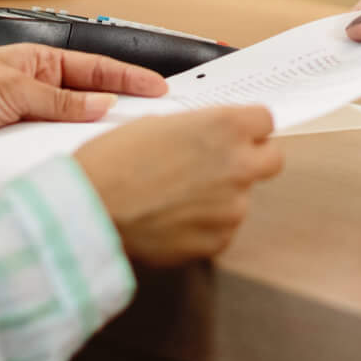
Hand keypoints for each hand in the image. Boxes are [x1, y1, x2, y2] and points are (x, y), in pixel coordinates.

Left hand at [0, 44, 169, 153]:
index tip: (158, 88)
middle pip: (88, 98)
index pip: (94, 68)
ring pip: (70, 127)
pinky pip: (48, 148)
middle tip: (151, 120)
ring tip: (117, 146)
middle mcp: (35, 87)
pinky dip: (63, 154)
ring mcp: (26, 116)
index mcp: (37, 61)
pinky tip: (75, 163)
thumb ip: (59, 100)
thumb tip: (101, 103)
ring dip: (88, 136)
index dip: (129, 77)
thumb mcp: (12, 91)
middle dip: (118, 108)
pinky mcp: (14, 144)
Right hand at [75, 106, 283, 266]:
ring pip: (242, 197)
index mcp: (225, 127)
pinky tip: (173, 219)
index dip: (248, 127)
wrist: (89, 211)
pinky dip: (205, 225)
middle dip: (250, 160)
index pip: (265, 120)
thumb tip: (210, 138)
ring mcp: (232, 207)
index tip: (235, 134)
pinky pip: (222, 229)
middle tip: (218, 165)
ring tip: (177, 197)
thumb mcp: (158, 124)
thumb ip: (198, 129)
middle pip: (271, 160)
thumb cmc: (113, 162)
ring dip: (221, 196)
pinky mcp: (219, 240)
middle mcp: (239, 165)